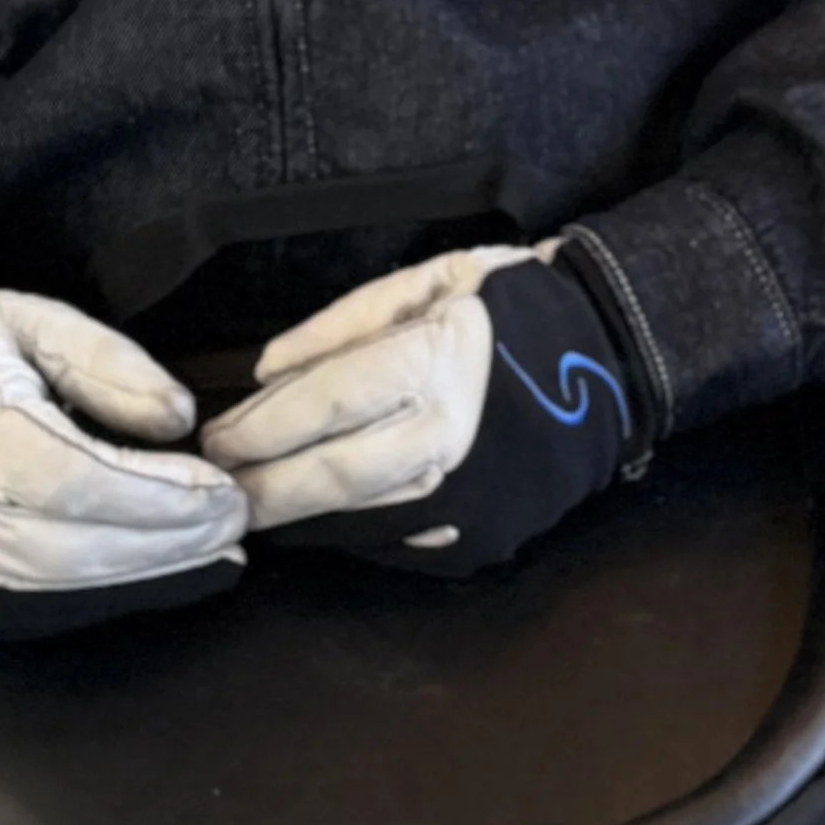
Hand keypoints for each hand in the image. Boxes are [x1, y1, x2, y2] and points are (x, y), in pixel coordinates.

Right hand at [0, 288, 248, 635]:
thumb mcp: (34, 323)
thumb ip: (109, 364)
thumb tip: (180, 418)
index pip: (87, 482)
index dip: (165, 495)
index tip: (227, 490)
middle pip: (92, 549)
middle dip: (177, 542)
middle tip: (239, 524)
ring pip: (78, 589)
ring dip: (158, 576)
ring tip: (219, 553)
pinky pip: (55, 608)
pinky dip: (118, 594)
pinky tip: (165, 573)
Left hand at [199, 247, 641, 578]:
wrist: (610, 363)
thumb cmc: (510, 309)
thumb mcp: (427, 281)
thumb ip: (342, 325)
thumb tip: (266, 374)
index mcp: (432, 364)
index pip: (319, 407)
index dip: (256, 428)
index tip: (215, 438)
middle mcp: (447, 440)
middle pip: (326, 476)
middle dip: (261, 486)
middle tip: (218, 488)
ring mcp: (466, 498)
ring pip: (352, 521)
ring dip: (294, 517)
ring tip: (254, 503)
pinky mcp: (478, 539)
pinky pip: (393, 542)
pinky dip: (347, 532)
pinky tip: (317, 519)